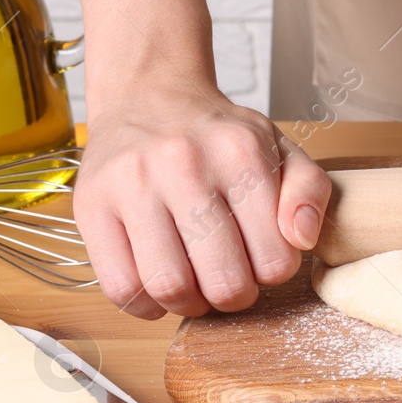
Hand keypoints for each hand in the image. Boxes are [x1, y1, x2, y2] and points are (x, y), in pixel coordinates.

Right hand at [75, 89, 332, 317]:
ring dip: (190, 304)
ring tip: (196, 286)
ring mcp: (132, 186)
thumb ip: (309, 191)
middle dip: (234, 296)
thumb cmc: (220, 137)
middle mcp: (185, 166)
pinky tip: (159, 285)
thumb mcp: (281, 148)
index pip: (274, 259)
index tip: (263, 259)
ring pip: (169, 286)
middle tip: (230, 281)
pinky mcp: (92, 207)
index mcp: (241, 154)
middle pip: (223, 281)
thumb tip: (302, 239)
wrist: (149, 97)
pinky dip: (145, 304)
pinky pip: (120, 286)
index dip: (274, 273)